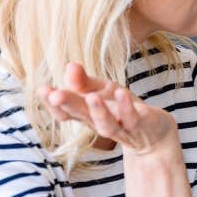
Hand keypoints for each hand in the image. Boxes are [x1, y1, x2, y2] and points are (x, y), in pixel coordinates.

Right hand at [40, 63, 179, 156]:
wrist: (155, 132)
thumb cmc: (122, 108)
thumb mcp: (101, 90)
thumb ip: (83, 82)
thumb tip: (69, 65)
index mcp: (86, 114)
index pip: (65, 111)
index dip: (52, 103)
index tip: (42, 89)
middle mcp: (99, 123)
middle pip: (81, 116)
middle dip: (67, 105)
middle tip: (54, 94)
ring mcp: (120, 128)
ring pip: (106, 124)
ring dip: (98, 111)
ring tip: (91, 97)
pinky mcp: (140, 127)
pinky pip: (132, 118)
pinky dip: (126, 107)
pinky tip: (121, 93)